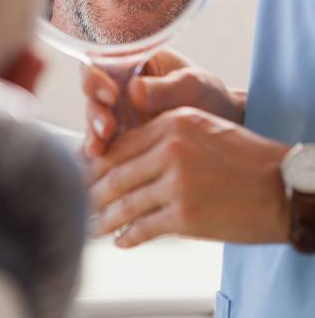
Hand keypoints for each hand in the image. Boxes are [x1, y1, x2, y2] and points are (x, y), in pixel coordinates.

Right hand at [83, 49, 246, 157]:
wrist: (222, 126)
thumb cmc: (207, 96)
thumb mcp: (192, 85)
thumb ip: (165, 88)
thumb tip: (134, 91)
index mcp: (132, 62)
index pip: (101, 63)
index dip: (97, 77)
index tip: (111, 94)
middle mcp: (118, 86)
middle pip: (91, 95)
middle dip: (95, 112)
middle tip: (107, 129)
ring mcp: (117, 113)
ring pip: (93, 121)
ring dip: (94, 134)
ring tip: (99, 149)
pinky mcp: (120, 139)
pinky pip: (103, 144)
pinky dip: (99, 153)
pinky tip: (99, 162)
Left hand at [88, 107, 289, 246]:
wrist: (283, 186)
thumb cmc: (244, 157)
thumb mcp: (202, 129)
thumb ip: (163, 137)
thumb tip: (126, 157)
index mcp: (172, 123)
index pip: (120, 144)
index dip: (96, 163)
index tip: (84, 174)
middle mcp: (170, 149)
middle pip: (116, 173)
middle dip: (92, 191)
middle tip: (80, 202)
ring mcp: (177, 183)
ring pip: (125, 202)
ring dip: (104, 218)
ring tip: (92, 225)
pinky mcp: (186, 216)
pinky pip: (144, 227)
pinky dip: (128, 236)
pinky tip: (121, 240)